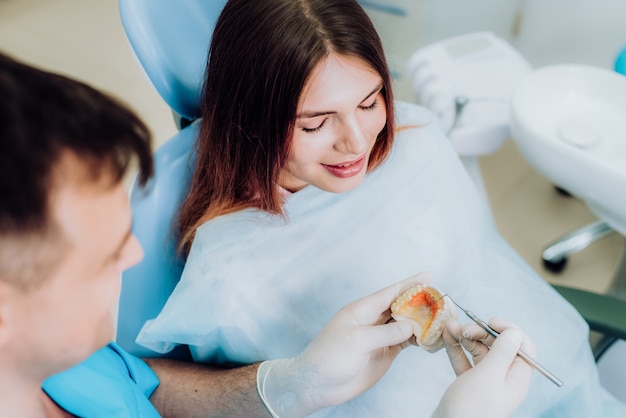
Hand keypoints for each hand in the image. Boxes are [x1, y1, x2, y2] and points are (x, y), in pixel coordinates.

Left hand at [256, 272, 430, 416]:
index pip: (391, 292)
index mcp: (362, 310)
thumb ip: (387, 332)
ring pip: (405, 324)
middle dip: (420, 302)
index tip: (429, 275)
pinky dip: (418, 339)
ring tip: (441, 318)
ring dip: (421, 321)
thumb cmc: (330, 357)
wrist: (318, 384)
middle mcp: (372, 320)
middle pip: (401, 306)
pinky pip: (404, 342)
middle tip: (442, 300)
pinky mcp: (383, 353)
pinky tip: (430, 338)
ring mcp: (378, 337)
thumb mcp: (358, 341)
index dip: (410, 283)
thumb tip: (411, 326)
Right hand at [432, 318, 534, 417]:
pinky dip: (457, 347)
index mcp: (516, 379)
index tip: (491, 322)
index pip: (524, 347)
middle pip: (499, 346)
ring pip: (480, 350)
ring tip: (450, 328)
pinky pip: (465, 359)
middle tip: (465, 328)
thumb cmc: (470, 409)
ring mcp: (486, 382)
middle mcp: (504, 379)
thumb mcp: (488, 377)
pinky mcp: (469, 384)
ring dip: (466, 336)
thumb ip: (502, 352)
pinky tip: (447, 337)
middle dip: (482, 332)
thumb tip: (515, 332)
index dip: (510, 330)